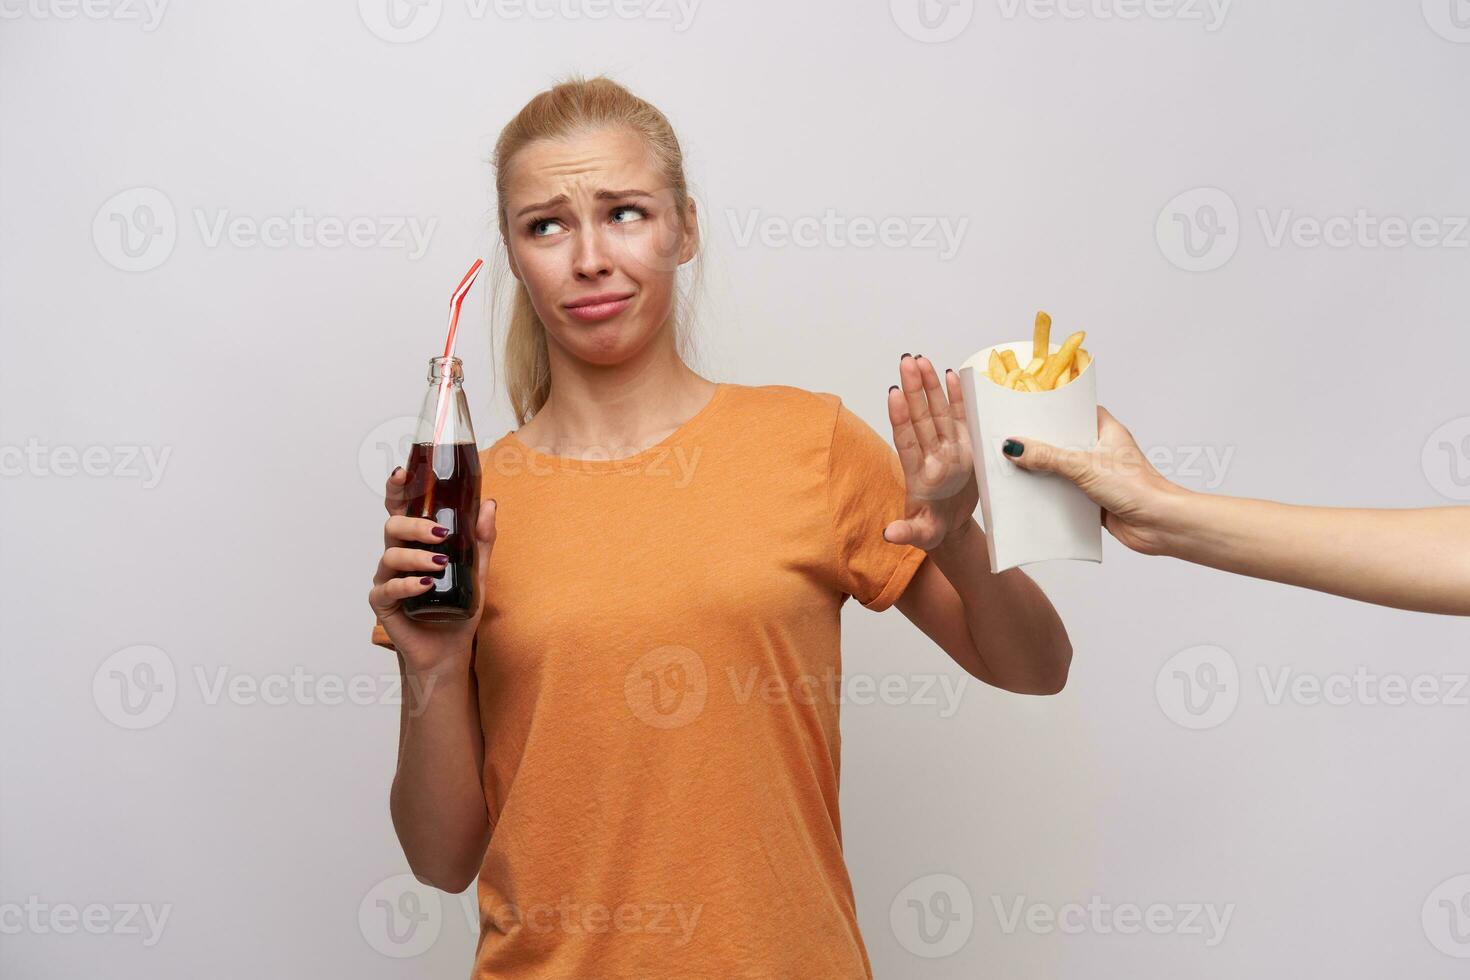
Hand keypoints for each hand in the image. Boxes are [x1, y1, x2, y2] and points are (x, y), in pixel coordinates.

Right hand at [367, 466, 496, 673]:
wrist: (450, 649)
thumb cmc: (458, 608)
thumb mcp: (477, 570)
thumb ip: (481, 539)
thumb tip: (489, 504)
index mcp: (415, 542)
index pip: (400, 509)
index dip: (397, 489)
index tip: (402, 472)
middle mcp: (397, 555)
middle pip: (393, 526)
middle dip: (415, 525)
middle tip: (439, 533)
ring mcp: (387, 578)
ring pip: (390, 554)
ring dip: (417, 556)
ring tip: (440, 565)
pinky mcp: (383, 603)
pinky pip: (388, 587)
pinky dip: (407, 583)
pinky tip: (425, 584)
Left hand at [883, 354, 980, 550]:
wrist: (950, 527)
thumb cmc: (933, 529)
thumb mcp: (921, 534)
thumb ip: (906, 532)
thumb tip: (889, 534)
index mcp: (919, 474)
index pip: (906, 439)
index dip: (900, 416)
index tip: (894, 393)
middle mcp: (932, 456)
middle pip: (921, 418)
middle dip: (914, 388)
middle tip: (907, 361)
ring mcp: (947, 449)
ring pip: (937, 412)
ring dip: (929, 386)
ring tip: (921, 360)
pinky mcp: (964, 446)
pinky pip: (959, 417)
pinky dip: (956, 397)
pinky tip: (951, 375)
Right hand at [1003, 405, 1186, 555]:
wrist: (1159, 525)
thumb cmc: (1138, 488)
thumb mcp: (1084, 466)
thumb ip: (1048, 457)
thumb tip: (1015, 447)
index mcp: (1107, 431)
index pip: (1077, 412)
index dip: (1055, 411)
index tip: (1029, 410)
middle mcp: (1103, 451)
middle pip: (1065, 442)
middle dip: (1043, 444)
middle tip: (1015, 439)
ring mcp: (1099, 476)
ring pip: (1064, 470)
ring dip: (1046, 472)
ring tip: (1017, 467)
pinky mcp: (1095, 500)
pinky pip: (1067, 494)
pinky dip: (1052, 496)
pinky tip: (1033, 496)